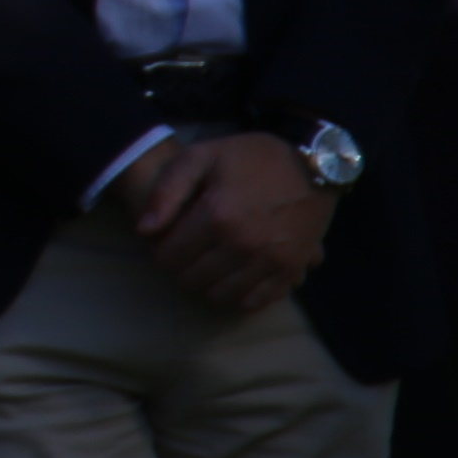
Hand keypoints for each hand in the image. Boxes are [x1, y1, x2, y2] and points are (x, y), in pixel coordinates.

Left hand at [131, 130, 339, 314]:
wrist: (314, 165)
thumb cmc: (251, 158)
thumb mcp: (201, 156)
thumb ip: (167, 191)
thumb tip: (144, 230)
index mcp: (216, 216)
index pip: (169, 257)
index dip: (162, 251)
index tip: (169, 240)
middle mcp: (243, 244)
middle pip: (192, 279)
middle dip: (183, 268)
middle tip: (188, 252)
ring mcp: (270, 261)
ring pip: (221, 294)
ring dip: (208, 283)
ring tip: (209, 263)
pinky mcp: (291, 270)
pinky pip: (256, 301)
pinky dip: (240, 295)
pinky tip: (236, 276)